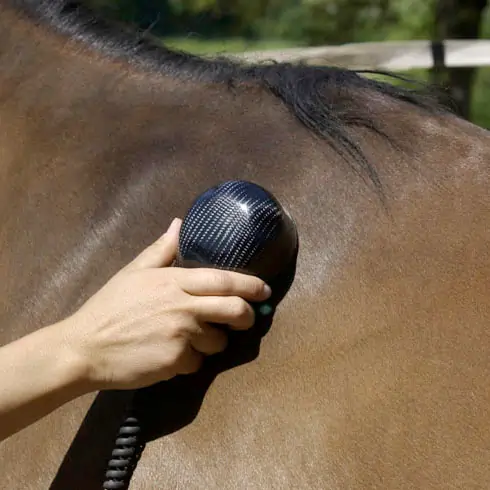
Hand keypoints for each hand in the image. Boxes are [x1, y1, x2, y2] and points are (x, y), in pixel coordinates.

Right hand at [64, 218, 270, 390]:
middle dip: (248, 316)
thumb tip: (179, 224)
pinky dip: (190, 361)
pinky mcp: (176, 361)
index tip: (264, 289)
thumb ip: (161, 250)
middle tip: (246, 319)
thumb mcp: (133, 272)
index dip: (250, 285)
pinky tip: (170, 356)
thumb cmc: (109, 308)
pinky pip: (197, 363)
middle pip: (234, 310)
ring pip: (218, 342)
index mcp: (174, 281)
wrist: (85, 348)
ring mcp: (181, 335)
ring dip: (212, 342)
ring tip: (192, 340)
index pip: (223, 280)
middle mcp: (183, 306)